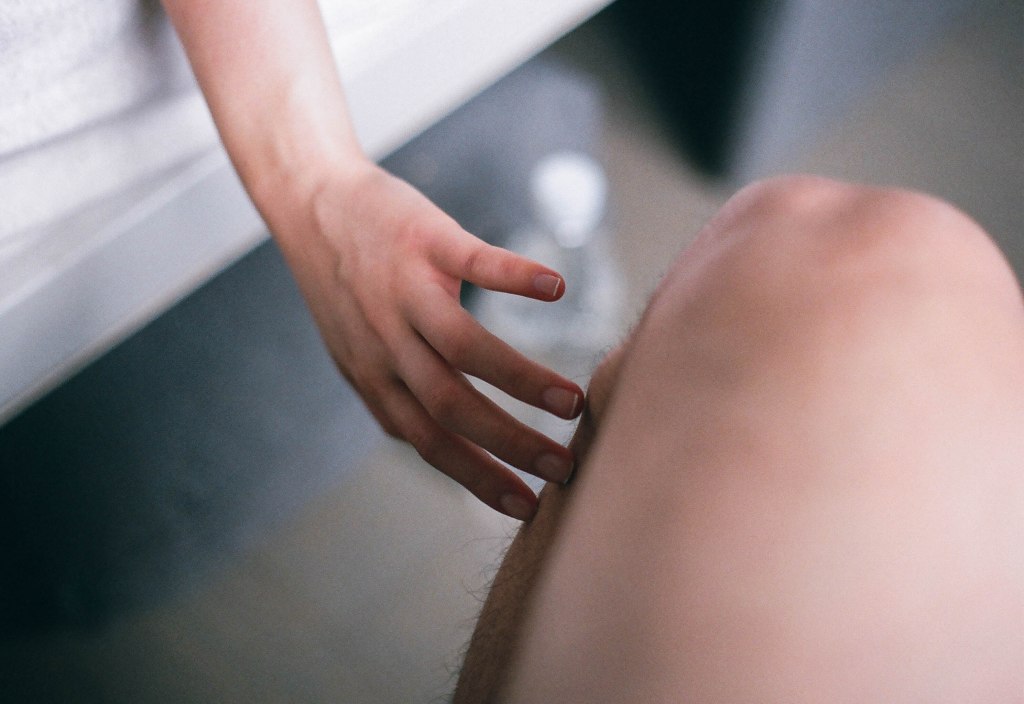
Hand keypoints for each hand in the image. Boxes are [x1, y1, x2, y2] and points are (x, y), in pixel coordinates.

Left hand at [274, 160, 583, 519]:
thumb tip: (434, 443)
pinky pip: (474, 262)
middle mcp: (387, 342)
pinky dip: (517, 277)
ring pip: (463, 348)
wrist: (308, 204)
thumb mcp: (356, 352)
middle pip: (450, 407)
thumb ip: (393, 396)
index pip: (431, 441)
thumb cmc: (346, 284)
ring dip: (522, 380)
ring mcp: (405, 290)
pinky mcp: (424, 240)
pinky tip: (556, 289)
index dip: (479, 478)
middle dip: (510, 445)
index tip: (526, 506)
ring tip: (571, 403)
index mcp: (377, 376)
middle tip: (563, 468)